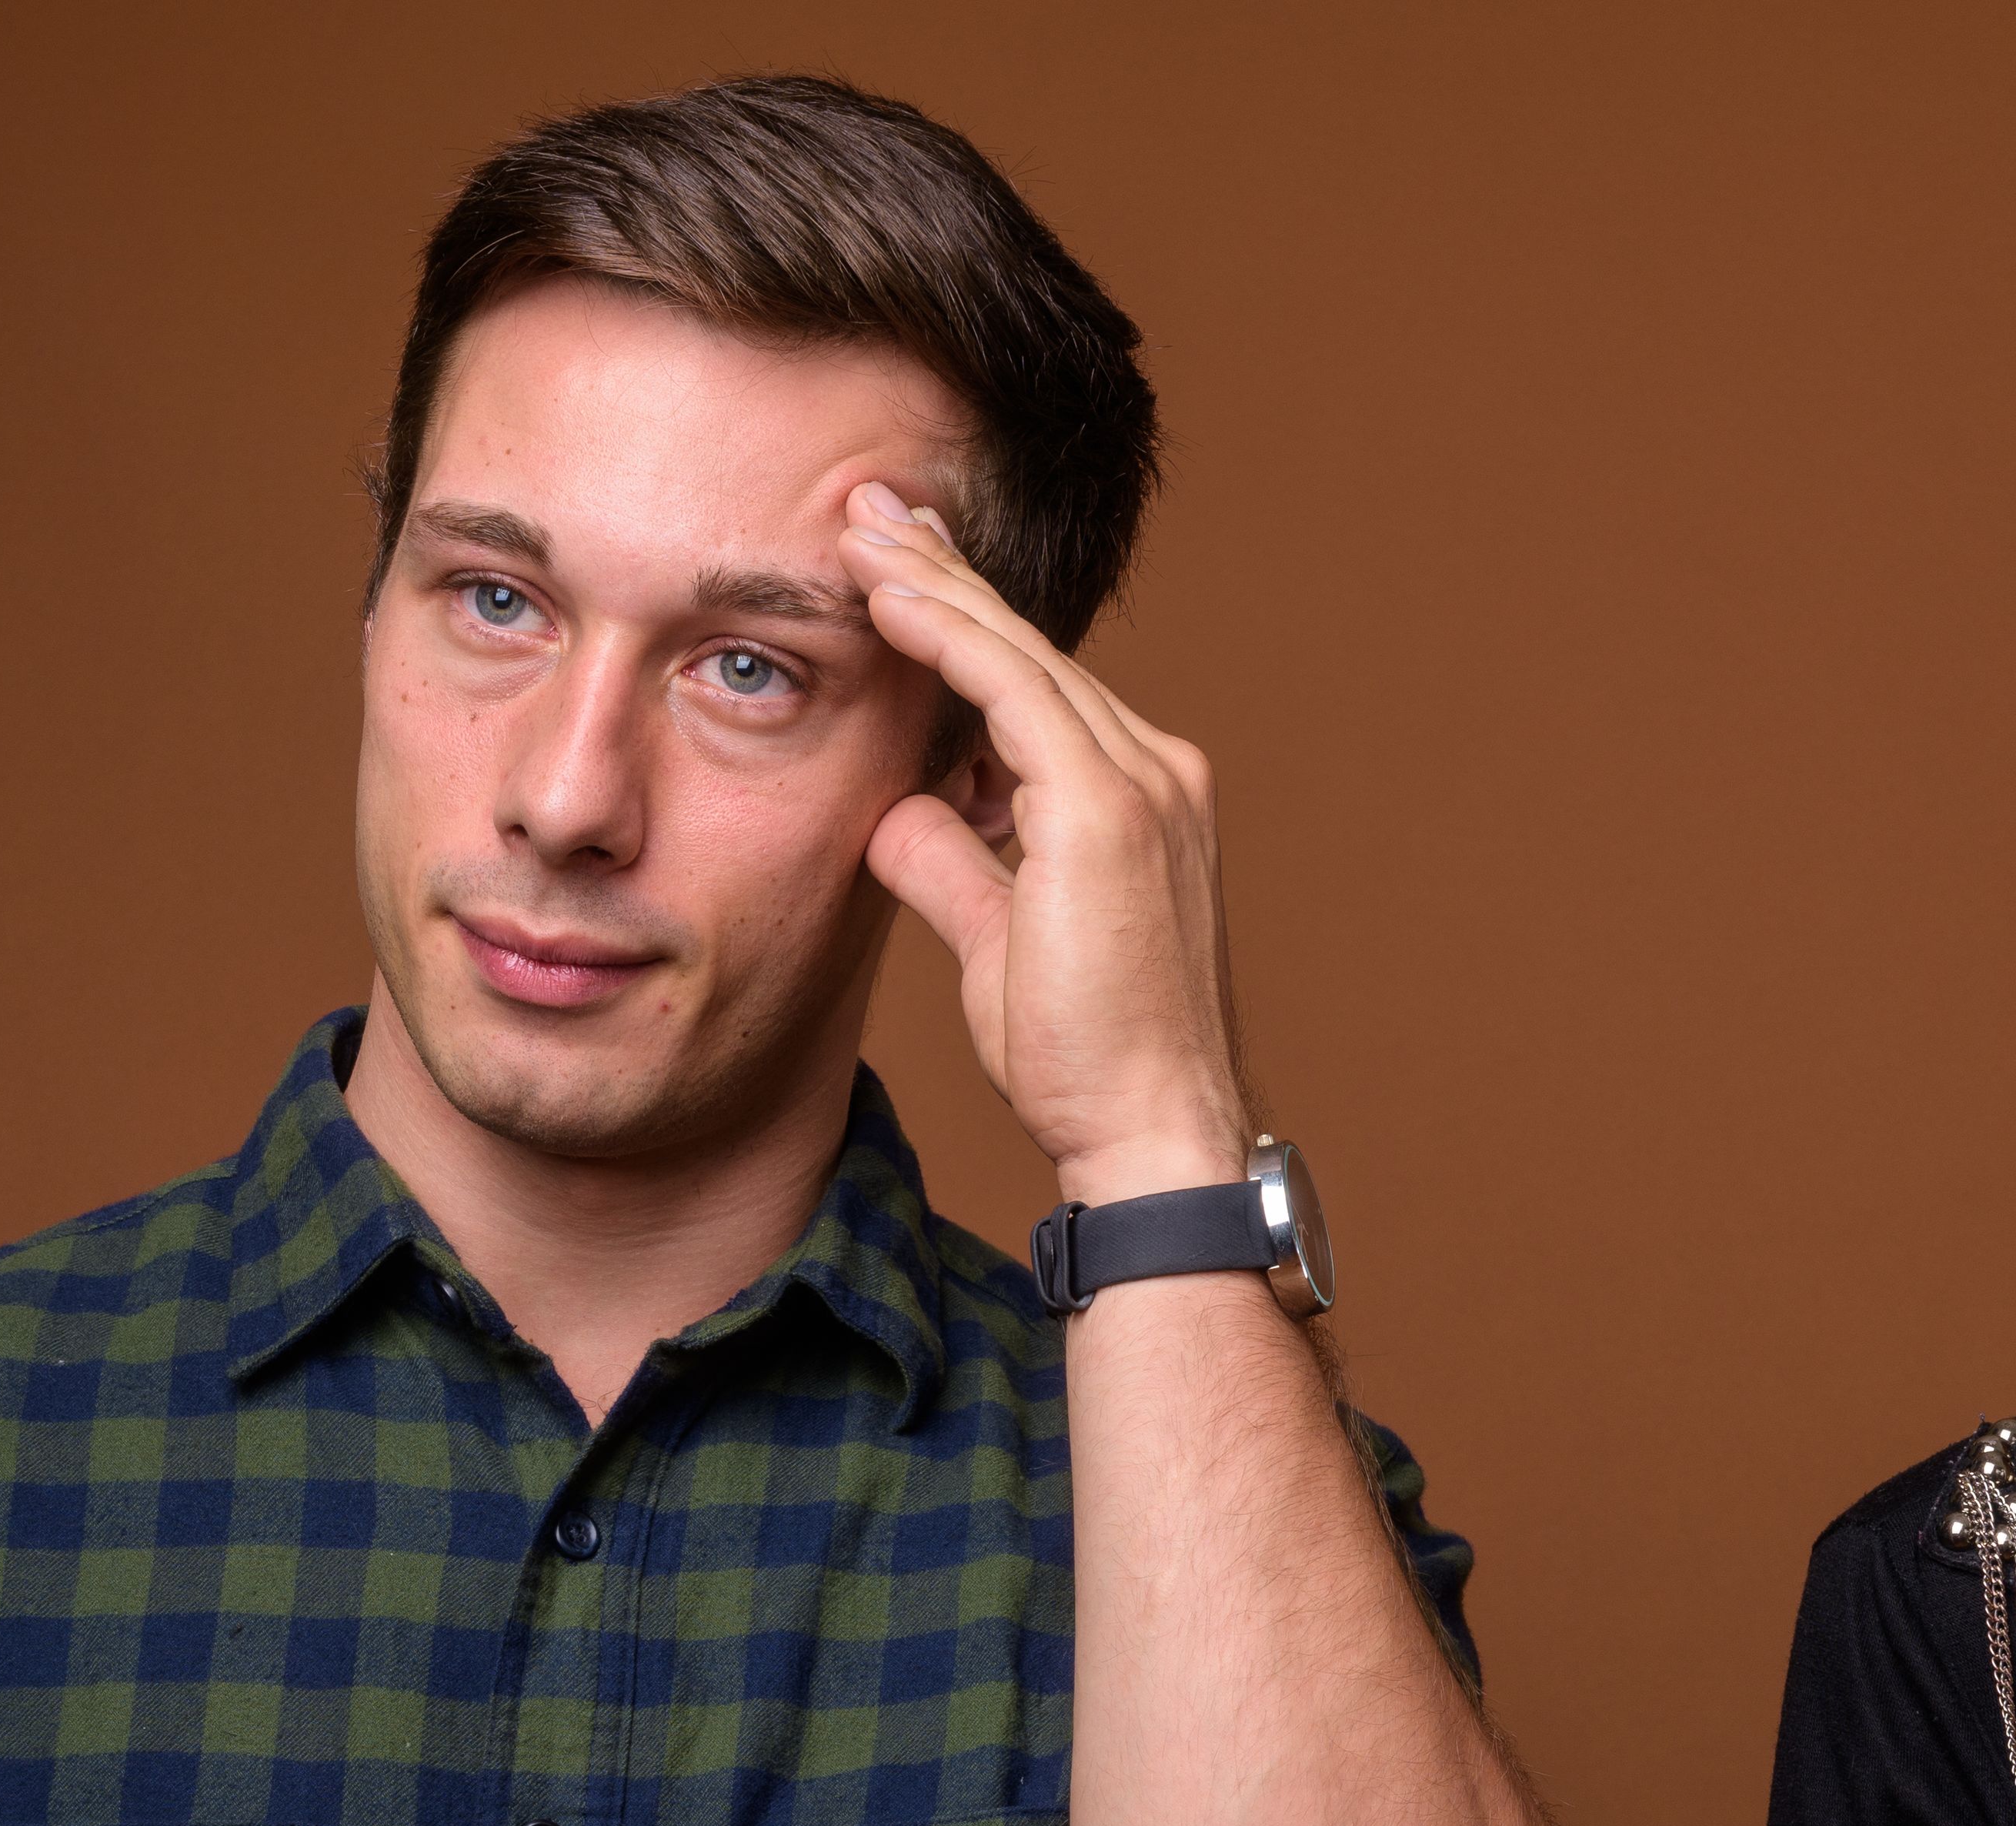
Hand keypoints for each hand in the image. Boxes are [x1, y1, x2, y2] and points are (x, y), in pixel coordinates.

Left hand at [846, 483, 1248, 1205]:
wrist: (1153, 1129)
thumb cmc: (1086, 1059)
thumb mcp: (998, 943)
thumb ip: (953, 862)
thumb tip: (898, 811)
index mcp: (1139, 799)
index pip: (1036, 683)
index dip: (962, 618)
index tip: (896, 569)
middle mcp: (1156, 772)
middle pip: (1030, 648)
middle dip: (944, 572)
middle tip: (869, 506)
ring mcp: (1143, 785)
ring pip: (1021, 657)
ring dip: (934, 586)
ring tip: (859, 529)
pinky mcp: (1110, 811)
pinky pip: (1016, 695)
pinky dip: (951, 640)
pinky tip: (892, 599)